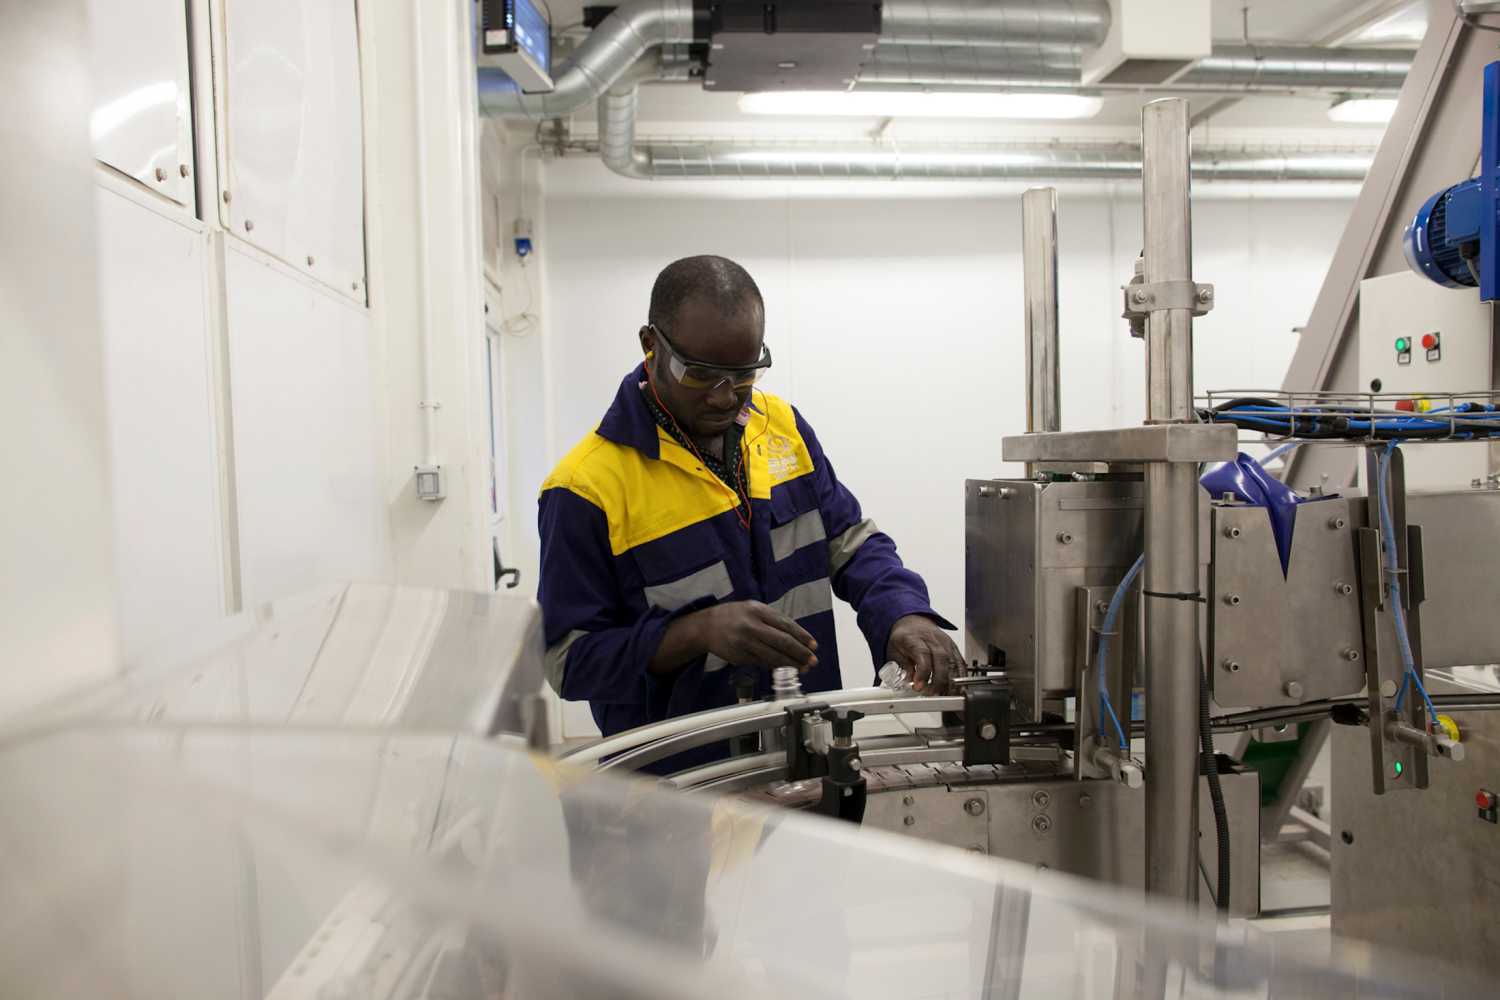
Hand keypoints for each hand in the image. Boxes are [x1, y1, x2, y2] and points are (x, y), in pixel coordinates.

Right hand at [692, 601, 817, 670]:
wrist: (706, 627)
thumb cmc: (734, 616)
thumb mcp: (752, 609)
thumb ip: (772, 620)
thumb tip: (797, 636)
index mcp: (758, 610)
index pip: (786, 625)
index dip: (802, 637)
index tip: (814, 645)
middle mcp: (752, 626)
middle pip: (782, 642)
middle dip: (801, 653)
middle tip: (812, 660)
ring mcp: (745, 642)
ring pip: (773, 656)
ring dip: (791, 664)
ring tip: (803, 668)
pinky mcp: (740, 656)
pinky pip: (762, 663)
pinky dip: (776, 666)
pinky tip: (785, 669)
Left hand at [885, 615, 962, 693]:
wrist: (912, 622)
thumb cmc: (903, 637)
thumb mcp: (894, 650)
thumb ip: (903, 666)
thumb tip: (909, 682)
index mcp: (914, 638)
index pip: (922, 654)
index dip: (922, 673)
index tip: (919, 687)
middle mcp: (932, 639)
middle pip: (941, 659)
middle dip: (939, 680)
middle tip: (932, 694)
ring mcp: (945, 642)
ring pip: (953, 661)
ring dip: (951, 681)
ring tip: (946, 695)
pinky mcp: (953, 647)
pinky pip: (960, 662)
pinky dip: (960, 676)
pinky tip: (957, 688)